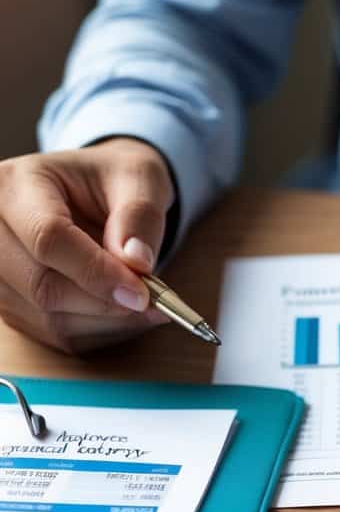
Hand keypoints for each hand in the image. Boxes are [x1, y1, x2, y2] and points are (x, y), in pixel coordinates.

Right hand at [0, 139, 175, 353]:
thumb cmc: (111, 179)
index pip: (48, 238)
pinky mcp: (10, 303)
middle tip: (152, 300)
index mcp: (16, 184)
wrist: (92, 192)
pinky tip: (122, 310)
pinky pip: (54, 334)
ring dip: (105, 321)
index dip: (96, 272)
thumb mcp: (138, 177)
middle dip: (104, 302)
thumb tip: (136, 263)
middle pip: (43, 286)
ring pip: (49, 318)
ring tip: (145, 302)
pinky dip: (97, 330)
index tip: (141, 291)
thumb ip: (139, 215)